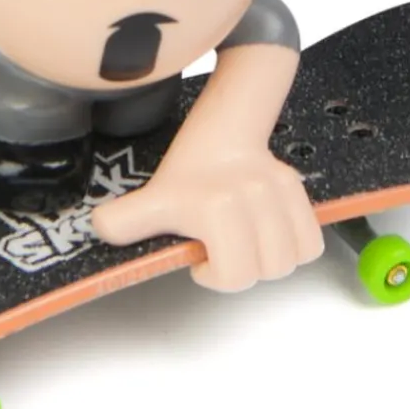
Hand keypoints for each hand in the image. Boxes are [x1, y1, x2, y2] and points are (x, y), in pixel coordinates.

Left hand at [91, 147, 323, 291]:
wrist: (222, 131)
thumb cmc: (188, 175)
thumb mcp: (151, 199)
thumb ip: (126, 221)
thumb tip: (98, 229)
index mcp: (217, 207)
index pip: (236, 274)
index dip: (217, 277)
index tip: (201, 261)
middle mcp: (253, 197)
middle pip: (269, 268)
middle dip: (246, 269)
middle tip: (225, 252)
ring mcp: (279, 191)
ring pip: (295, 256)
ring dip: (272, 259)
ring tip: (248, 245)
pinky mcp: (297, 189)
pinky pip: (311, 239)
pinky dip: (296, 246)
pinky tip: (270, 237)